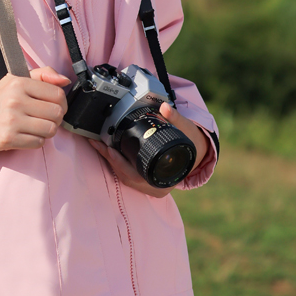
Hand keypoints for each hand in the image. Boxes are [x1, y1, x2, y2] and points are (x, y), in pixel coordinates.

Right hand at [0, 67, 68, 152]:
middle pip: (57, 113)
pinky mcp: (8, 138)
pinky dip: (36, 141)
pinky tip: (27, 135)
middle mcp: (15, 100)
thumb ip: (43, 74)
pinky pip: (38, 142)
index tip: (55, 107)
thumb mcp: (15, 80)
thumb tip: (65, 80)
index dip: (62, 103)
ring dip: (47, 131)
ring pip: (50, 129)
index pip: (57, 94)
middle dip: (56, 119)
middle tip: (46, 119)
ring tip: (37, 127)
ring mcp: (12, 120)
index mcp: (19, 83)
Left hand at [89, 103, 208, 198]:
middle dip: (109, 159)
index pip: (135, 175)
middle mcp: (155, 187)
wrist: (198, 152)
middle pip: (125, 176)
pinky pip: (127, 174)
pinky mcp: (145, 181)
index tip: (108, 149)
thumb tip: (165, 107)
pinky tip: (108, 151)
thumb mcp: (186, 129)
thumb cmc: (190, 143)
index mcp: (163, 181)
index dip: (119, 163)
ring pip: (124, 176)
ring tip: (98, 145)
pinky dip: (117, 163)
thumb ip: (175, 118)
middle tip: (96, 143)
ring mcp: (150, 186)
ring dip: (110, 161)